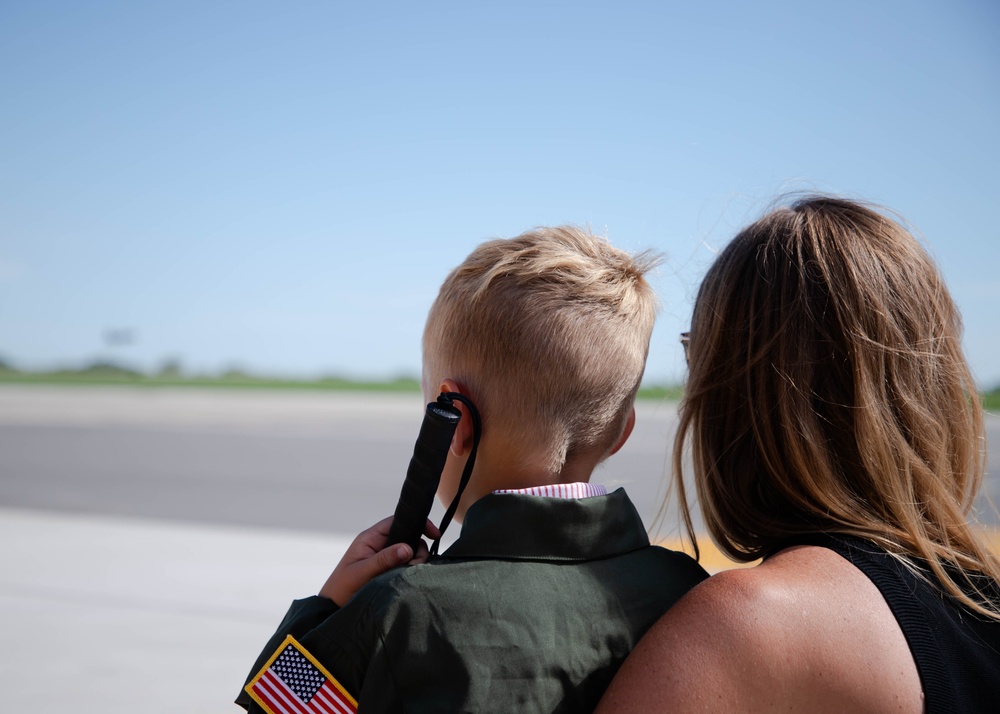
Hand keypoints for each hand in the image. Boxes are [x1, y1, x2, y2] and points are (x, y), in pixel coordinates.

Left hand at [318, 516, 441, 605]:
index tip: (434, 534)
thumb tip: (408, 548)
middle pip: (409, 537)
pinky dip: (412, 570)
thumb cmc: (342, 588)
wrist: (334, 609)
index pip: (398, 521)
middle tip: (414, 566)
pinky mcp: (389, 571)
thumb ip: (384, 559)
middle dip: (418, 549)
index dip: (417, 524)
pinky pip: (407, 565)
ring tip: (408, 576)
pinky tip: (409, 579)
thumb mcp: (362, 572)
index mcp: (371, 538)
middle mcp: (380, 545)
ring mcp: (385, 559)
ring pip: (410, 553)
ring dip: (415, 563)